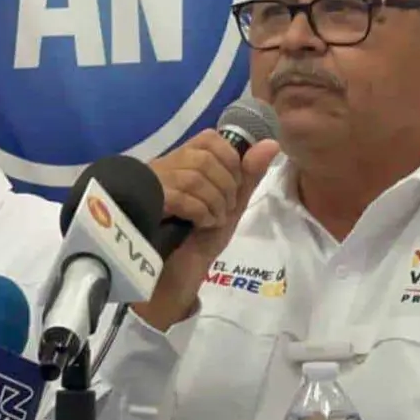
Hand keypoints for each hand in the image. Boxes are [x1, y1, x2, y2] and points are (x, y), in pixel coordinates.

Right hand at [133, 130, 279, 329]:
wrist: (171, 280)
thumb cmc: (198, 241)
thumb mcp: (230, 207)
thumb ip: (248, 176)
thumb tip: (272, 143)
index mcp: (182, 164)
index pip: (209, 139)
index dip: (230, 160)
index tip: (233, 186)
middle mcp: (163, 169)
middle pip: (205, 158)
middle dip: (226, 186)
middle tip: (223, 210)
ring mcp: (152, 187)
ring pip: (195, 176)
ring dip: (215, 202)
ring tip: (212, 220)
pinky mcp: (147, 207)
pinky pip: (182, 197)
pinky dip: (201, 212)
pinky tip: (199, 226)